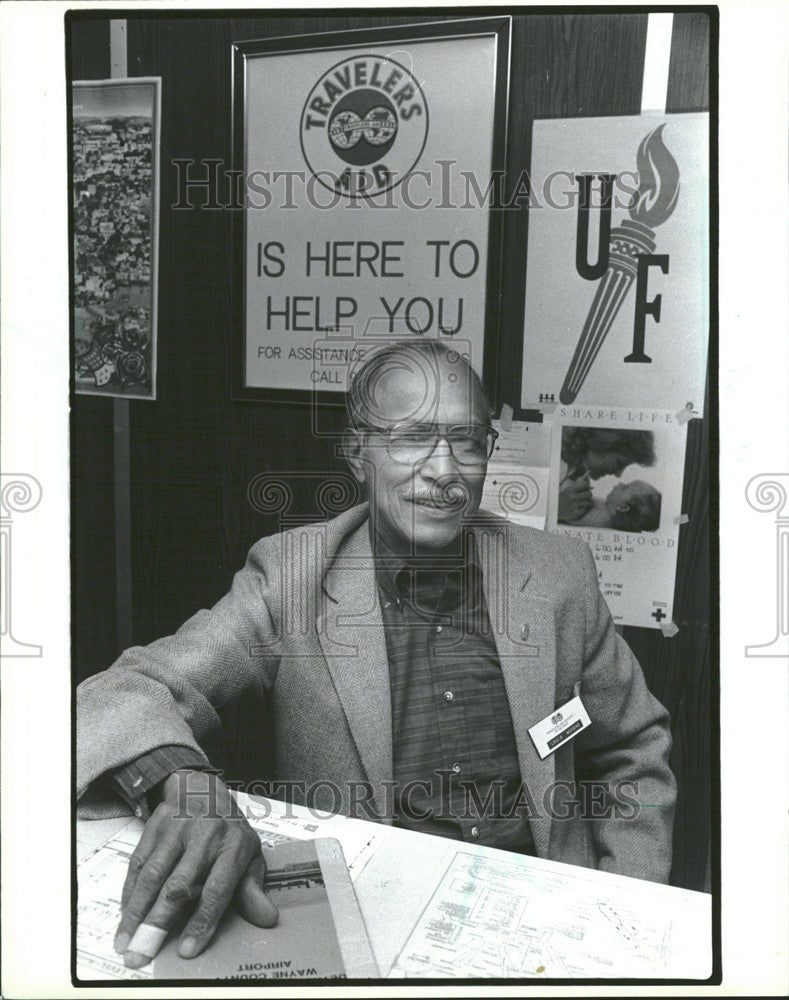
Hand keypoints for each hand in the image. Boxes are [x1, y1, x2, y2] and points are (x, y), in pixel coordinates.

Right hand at [114, 769, 277, 967]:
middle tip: (143, 953)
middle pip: (179, 883)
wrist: (203, 788)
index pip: (218, 887)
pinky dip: (129, 891)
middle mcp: (205, 834)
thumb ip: (253, 888)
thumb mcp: (249, 853)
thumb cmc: (228, 830)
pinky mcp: (156, 826)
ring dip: (137, 911)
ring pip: (154, 873)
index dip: (203, 920)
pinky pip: (139, 862)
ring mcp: (178, 828)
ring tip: (126, 941)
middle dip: (158, 922)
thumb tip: (267, 918)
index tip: (187, 949)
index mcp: (233, 844)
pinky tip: (126, 914)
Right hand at [558, 476, 591, 522]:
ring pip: (588, 502)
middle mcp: (573, 497)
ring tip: (580, 502)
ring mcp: (574, 505)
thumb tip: (591, 484)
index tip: (585, 489)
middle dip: (588, 495)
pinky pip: (585, 509)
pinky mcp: (575, 513)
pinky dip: (582, 509)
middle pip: (589, 494)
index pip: (585, 485)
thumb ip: (578, 485)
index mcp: (570, 490)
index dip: (587, 486)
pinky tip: (577, 508)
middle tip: (585, 496)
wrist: (555, 510)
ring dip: (585, 502)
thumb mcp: (568, 489)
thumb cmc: (563, 498)